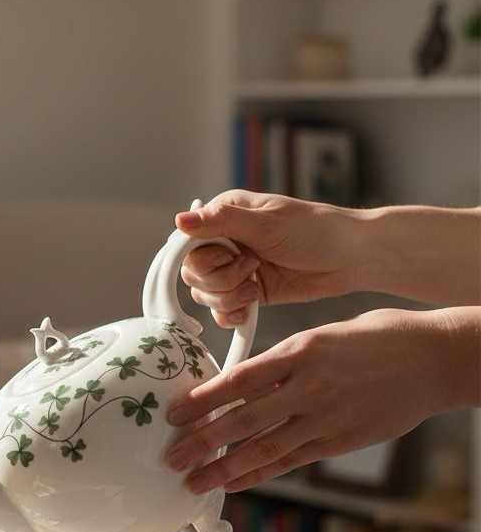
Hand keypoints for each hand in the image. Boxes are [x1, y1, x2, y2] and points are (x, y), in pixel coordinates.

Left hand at [163, 308, 469, 493]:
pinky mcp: (340, 441)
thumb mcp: (321, 336)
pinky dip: (259, 473)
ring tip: (192, 481)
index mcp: (299, 351)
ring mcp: (325, 417)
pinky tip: (233, 483)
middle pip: (242, 419)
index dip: (203, 401)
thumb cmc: (375, 339)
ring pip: (263, 448)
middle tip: (171, 457)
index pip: (238, 380)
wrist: (433, 358)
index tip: (175, 415)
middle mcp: (308, 386)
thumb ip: (281, 361)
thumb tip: (239, 382)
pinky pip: (291, 460)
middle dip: (201, 441)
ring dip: (222, 467)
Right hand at [176, 190, 359, 326]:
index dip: (199, 257)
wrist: (351, 258)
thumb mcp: (267, 223)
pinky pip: (221, 312)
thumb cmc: (316, 230)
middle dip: (219, 279)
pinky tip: (250, 308)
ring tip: (256, 285)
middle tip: (251, 268)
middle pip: (192, 274)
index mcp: (224, 217)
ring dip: (229, 297)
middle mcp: (225, 243)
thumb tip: (179, 219)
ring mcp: (234, 270)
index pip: (186, 243)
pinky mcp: (247, 293)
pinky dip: (231, 314)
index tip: (225, 257)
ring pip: (205, 295)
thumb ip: (221, 221)